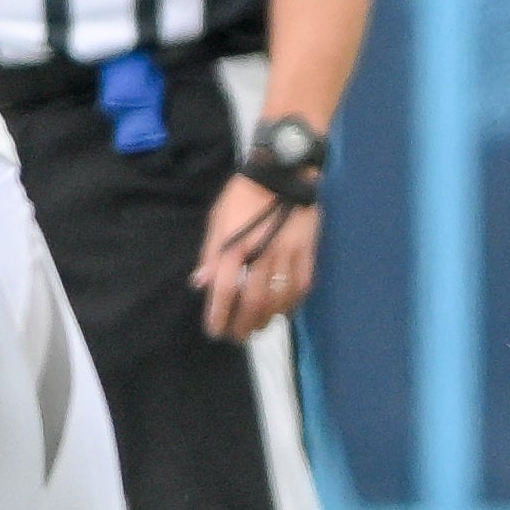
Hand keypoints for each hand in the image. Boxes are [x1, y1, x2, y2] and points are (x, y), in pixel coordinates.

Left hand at [192, 177, 320, 341]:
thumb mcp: (218, 220)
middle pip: (255, 301)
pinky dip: (293, 302)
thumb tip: (201, 284)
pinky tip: (284, 310)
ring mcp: (288, 253)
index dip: (220, 315)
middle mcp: (261, 254)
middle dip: (245, 324)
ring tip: (259, 327)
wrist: (282, 172)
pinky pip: (303, 284)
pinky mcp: (308, 250)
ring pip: (281, 297)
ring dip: (269, 318)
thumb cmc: (243, 195)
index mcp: (235, 245)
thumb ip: (211, 255)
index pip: (227, 290)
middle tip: (238, 337)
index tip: (216, 331)